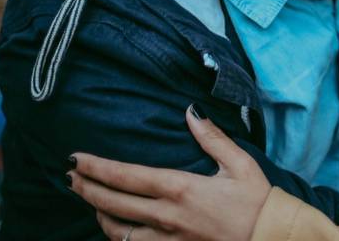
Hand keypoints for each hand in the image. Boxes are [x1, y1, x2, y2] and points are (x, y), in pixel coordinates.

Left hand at [67, 106, 270, 240]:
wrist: (268, 239)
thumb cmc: (257, 200)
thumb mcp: (240, 163)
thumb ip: (212, 137)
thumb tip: (191, 111)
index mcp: (181, 188)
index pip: (126, 176)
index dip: (97, 167)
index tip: (77, 158)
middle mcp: (166, 216)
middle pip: (112, 203)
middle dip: (86, 189)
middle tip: (69, 177)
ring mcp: (166, 240)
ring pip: (116, 230)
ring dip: (98, 213)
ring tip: (90, 200)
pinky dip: (117, 236)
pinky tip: (115, 228)